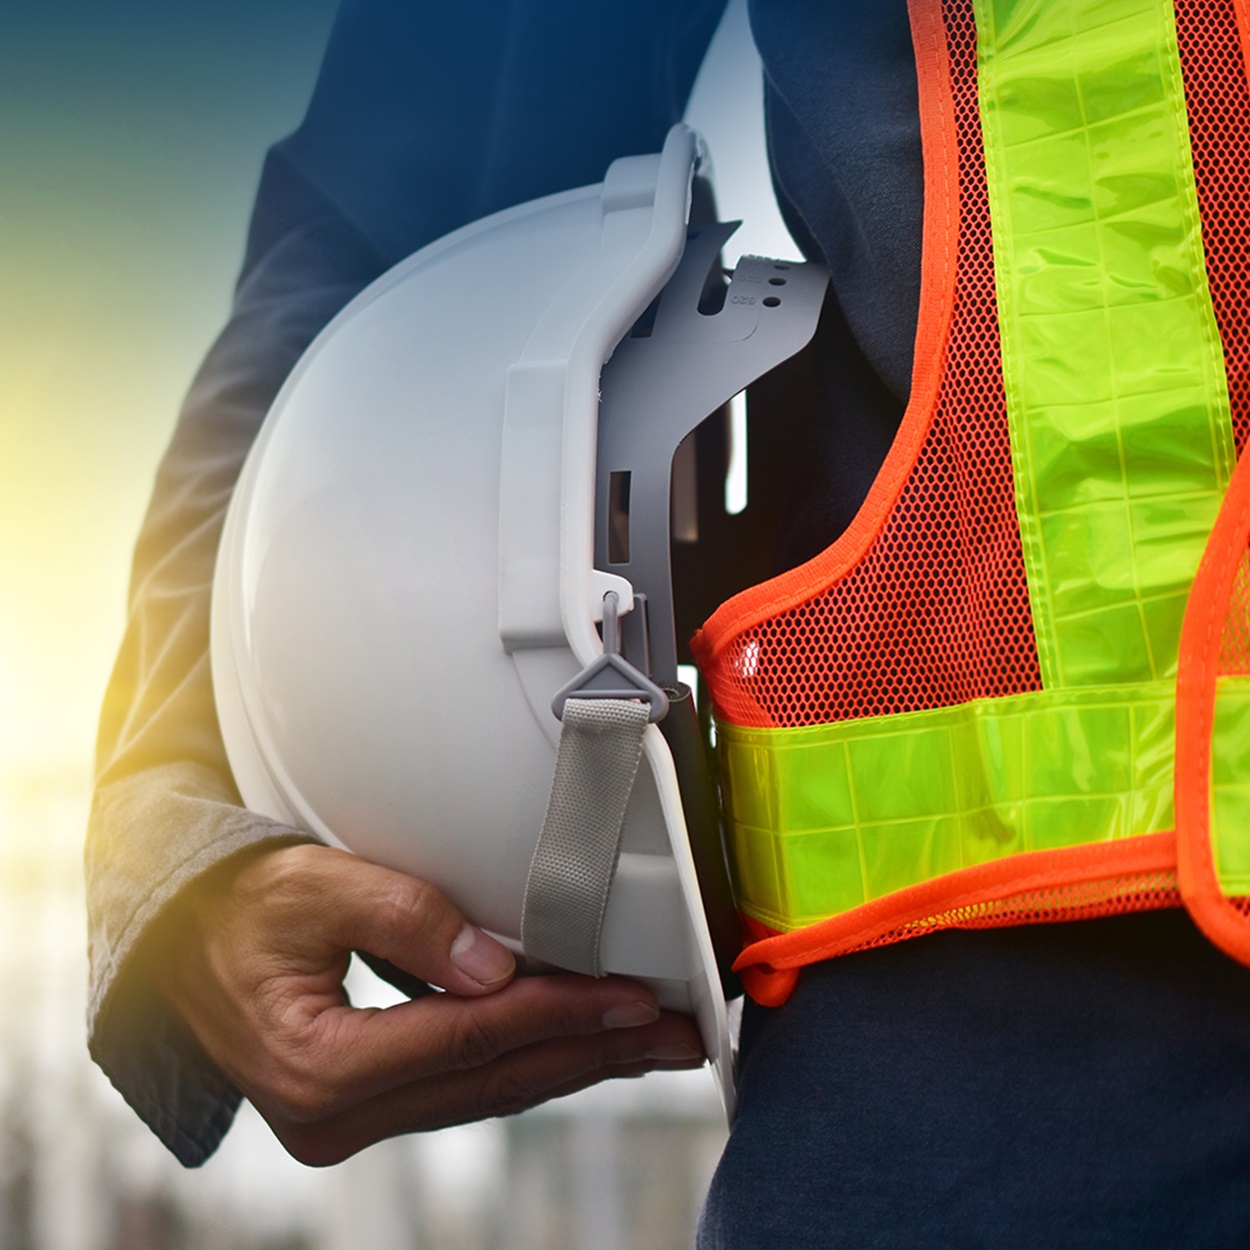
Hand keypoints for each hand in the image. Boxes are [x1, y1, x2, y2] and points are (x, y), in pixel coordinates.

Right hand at [155, 842, 703, 1165]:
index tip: (631, 999)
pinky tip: (578, 1047)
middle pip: (491, 1081)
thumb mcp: (312, 886)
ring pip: (487, 1093)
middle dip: (591, 1053)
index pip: (467, 1040)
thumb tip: (496, 967)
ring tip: (648, 1044)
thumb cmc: (237, 906)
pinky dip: (529, 1062)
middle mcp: (333, 1114)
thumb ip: (403, 918)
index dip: (558, 1014)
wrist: (178, 943)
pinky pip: (465, 1088)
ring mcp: (347, 1120)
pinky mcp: (363, 1106)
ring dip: (573, 1063)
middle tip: (675, 1035)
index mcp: (316, 1067)